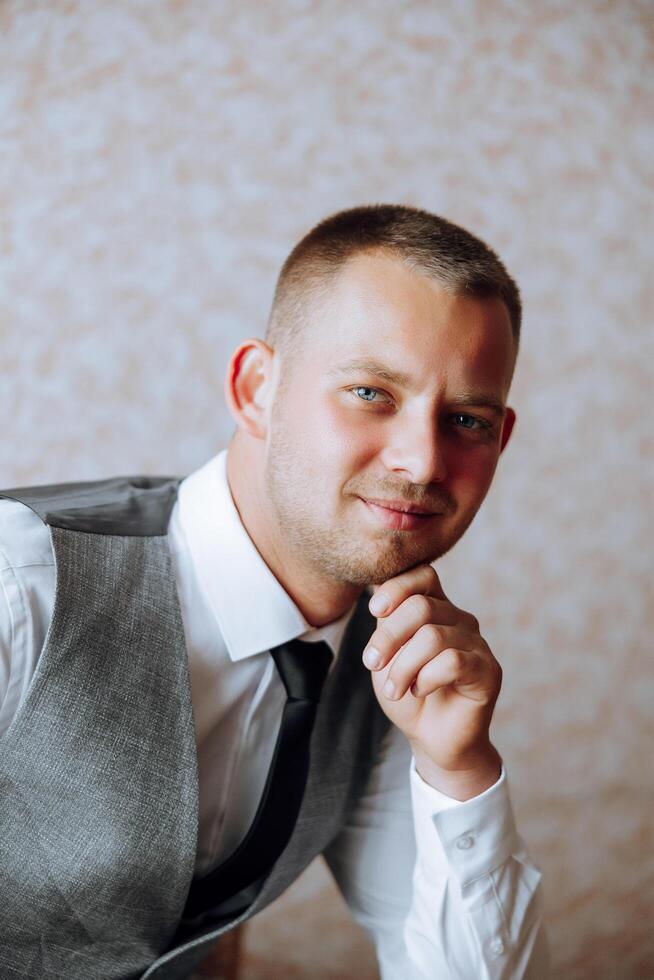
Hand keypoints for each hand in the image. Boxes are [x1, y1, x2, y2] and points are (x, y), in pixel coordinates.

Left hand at [363, 563, 502, 799]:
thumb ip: (386, 621)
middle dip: (388, 637)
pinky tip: (419, 691)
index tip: (374, 611)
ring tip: (394, 690)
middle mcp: (459, 619)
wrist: (430, 738)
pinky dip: (426, 678)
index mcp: (436, 607)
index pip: (423, 574)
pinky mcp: (488, 670)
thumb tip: (377, 589)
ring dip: (403, 666)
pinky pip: (452, 662)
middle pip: (421, 607)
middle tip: (372, 663)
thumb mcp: (387, 654)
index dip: (397, 587)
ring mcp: (477, 642)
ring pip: (433, 637)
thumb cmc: (406, 693)